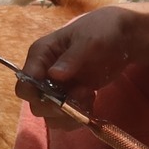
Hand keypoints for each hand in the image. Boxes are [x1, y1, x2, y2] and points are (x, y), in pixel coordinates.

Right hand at [17, 7, 134, 119]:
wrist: (123, 36)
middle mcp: (43, 73)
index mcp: (41, 54)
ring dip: (70, 114)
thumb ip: (72, 58)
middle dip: (57, 107)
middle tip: (81, 94)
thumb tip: (54, 74)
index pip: (25, 83)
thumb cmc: (103, 30)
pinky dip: (79, 116)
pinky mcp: (70, 97)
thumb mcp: (90, 40)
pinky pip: (66, 118)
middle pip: (36, 104)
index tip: (60, 97)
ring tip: (89, 96)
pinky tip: (92, 99)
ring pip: (51, 116)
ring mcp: (57, 87)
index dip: (37, 95)